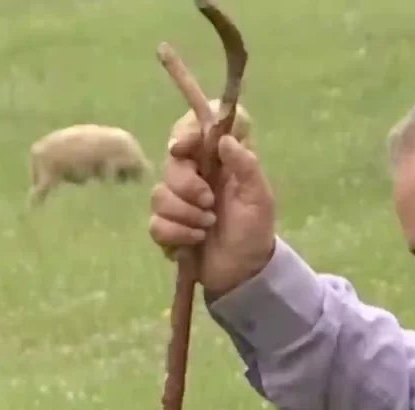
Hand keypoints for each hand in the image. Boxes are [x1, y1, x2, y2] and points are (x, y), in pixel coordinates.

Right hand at [147, 130, 275, 299]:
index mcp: (215, 164)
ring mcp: (176, 204)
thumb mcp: (259, 196)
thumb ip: (245, 165)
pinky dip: (176, 234)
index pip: (191, 134)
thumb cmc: (254, 230)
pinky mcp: (166, 229)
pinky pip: (155, 224)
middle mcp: (193, 178)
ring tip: (207, 227)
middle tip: (210, 203)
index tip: (182, 148)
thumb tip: (224, 139)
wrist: (245, 271)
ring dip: (184, 214)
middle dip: (187, 186)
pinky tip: (195, 241)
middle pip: (170, 165)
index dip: (183, 135)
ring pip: (159, 195)